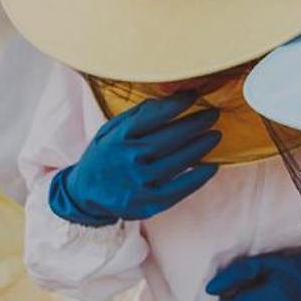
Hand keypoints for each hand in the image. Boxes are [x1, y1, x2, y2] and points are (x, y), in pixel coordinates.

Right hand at [50, 94, 220, 226]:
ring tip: (215, 136)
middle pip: (169, 138)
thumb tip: (169, 101)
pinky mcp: (148, 203)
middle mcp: (128, 160)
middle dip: (195, 124)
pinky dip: (198, 177)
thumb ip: (135, 117)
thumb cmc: (104, 156)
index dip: (176, 105)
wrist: (85, 195)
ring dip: (200, 147)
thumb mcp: (109, 131)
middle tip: (213, 115)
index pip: (152, 116)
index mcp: (117, 138)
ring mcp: (139, 183)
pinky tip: (211, 166)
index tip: (194, 97)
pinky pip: (180, 189)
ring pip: (178, 162)